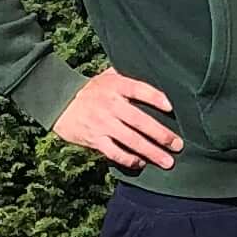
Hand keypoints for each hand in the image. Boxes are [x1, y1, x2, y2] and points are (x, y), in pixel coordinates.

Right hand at [51, 67, 177, 170]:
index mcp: (116, 85)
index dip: (156, 98)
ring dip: (151, 152)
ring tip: (167, 161)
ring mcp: (102, 123)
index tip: (171, 107)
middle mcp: (110, 104)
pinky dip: (128, 159)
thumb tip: (154, 72)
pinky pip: (114, 152)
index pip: (140, 90)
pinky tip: (140, 163)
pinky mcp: (94, 139)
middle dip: (162, 135)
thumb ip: (128, 76)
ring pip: (131, 140)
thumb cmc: (90, 89)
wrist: (58, 102)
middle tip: (178, 145)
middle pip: (140, 120)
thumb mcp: (107, 76)